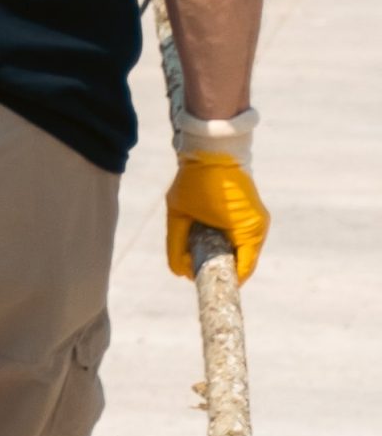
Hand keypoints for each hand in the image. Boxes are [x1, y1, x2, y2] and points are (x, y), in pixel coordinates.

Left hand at [166, 152, 269, 284]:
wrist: (212, 149)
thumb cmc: (195, 181)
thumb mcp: (179, 214)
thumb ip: (176, 245)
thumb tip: (180, 272)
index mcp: (247, 231)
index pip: (241, 271)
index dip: (223, 282)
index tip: (204, 286)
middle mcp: (259, 227)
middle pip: (242, 262)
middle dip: (220, 268)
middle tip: (196, 270)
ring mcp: (259, 219)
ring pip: (243, 250)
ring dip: (224, 255)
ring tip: (200, 253)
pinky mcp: (255, 212)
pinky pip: (244, 238)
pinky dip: (228, 243)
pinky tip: (209, 239)